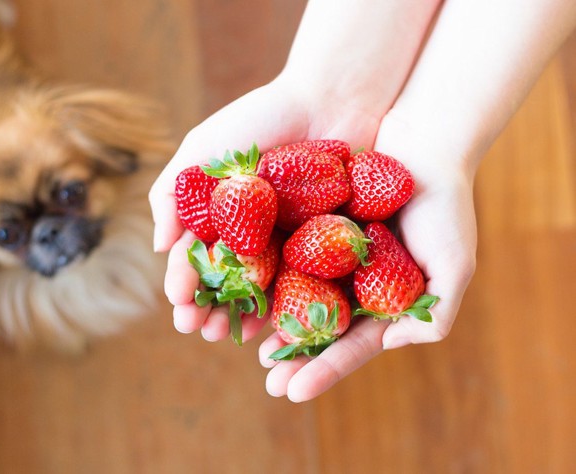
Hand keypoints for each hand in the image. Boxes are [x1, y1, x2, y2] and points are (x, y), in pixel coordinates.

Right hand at [149, 77, 381, 342]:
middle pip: (228, 281)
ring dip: (245, 315)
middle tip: (201, 330)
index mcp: (222, 216)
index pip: (198, 257)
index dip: (186, 283)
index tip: (179, 305)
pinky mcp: (328, 245)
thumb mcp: (204, 148)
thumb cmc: (262, 118)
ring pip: (265, 290)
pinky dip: (292, 305)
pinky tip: (278, 324)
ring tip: (231, 335)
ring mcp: (290, 242)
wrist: (331, 98)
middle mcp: (254, 234)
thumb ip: (173, 193)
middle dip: (211, 307)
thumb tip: (159, 249)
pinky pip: (307, 284)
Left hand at [258, 111, 477, 401]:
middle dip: (294, 357)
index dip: (324, 368)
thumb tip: (393, 345)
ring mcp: (329, 257)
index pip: (351, 343)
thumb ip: (436, 314)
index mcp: (382, 300)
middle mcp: (352, 284)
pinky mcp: (309, 226)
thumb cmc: (445, 205)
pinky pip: (282, 254)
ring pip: (295, 297)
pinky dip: (262, 275)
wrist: (424, 142)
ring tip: (246, 348)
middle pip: (318, 329)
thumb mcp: (454, 265)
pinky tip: (241, 293)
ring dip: (270, 324)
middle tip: (268, 383)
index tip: (293, 392)